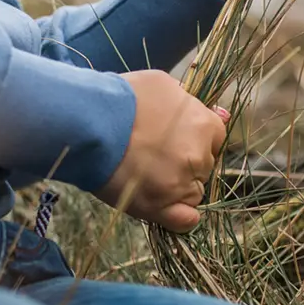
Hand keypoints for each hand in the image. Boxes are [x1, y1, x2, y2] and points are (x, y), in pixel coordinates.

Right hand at [96, 71, 226, 232]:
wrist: (87, 121)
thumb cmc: (121, 97)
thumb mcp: (159, 83)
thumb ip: (186, 99)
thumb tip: (215, 112)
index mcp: (203, 124)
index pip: (215, 137)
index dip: (195, 137)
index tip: (172, 137)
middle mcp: (200, 156)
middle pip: (203, 164)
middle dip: (184, 160)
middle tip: (151, 152)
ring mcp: (182, 184)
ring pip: (192, 191)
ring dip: (176, 185)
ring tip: (143, 173)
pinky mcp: (162, 207)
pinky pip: (185, 220)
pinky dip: (179, 217)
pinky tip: (166, 207)